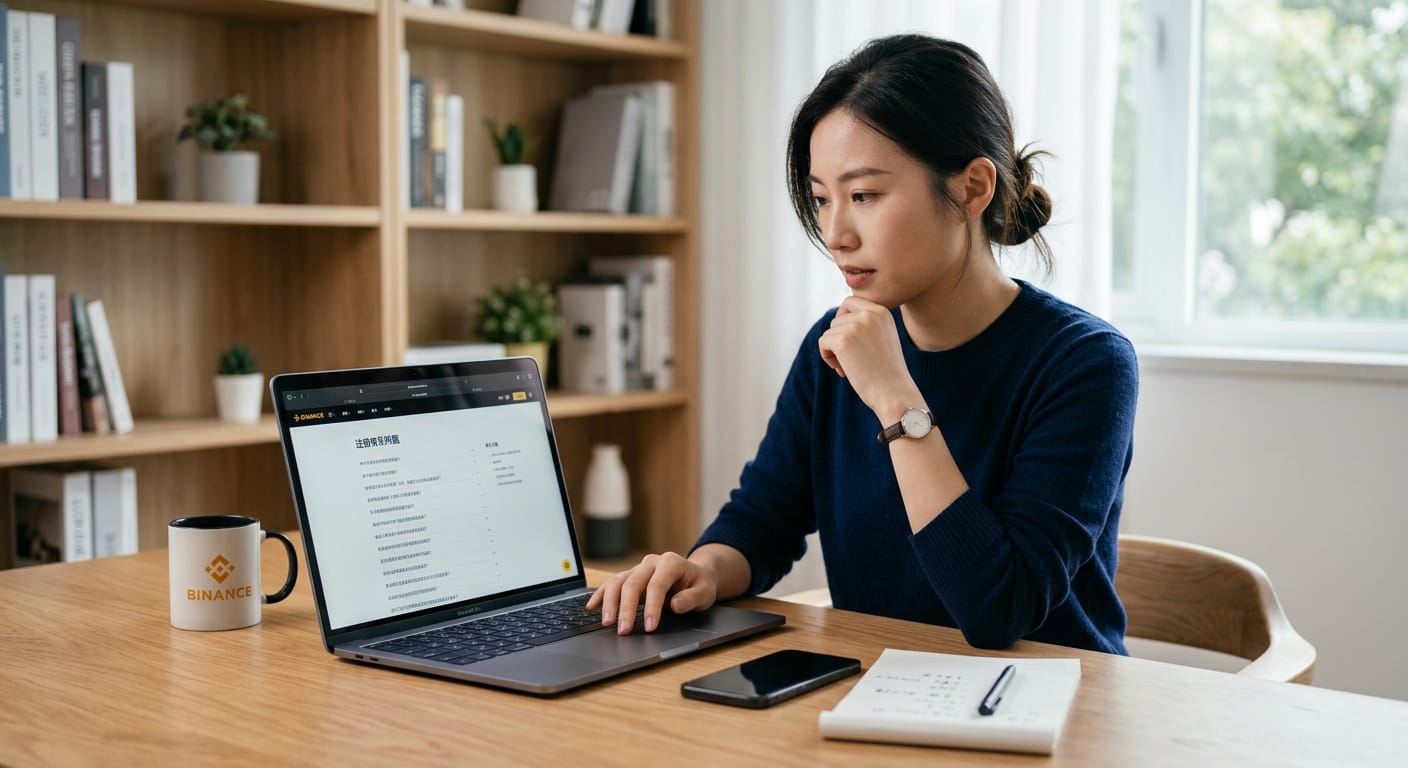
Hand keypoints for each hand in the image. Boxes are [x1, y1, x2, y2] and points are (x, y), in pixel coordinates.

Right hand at [586, 552, 718, 633]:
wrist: (696, 574)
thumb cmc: (700, 584)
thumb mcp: (705, 592)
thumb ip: (692, 598)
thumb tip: (676, 605)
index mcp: (671, 562)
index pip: (657, 585)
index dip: (652, 607)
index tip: (650, 627)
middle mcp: (651, 562)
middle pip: (633, 583)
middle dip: (626, 608)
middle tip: (624, 630)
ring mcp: (638, 568)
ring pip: (618, 582)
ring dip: (610, 603)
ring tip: (607, 623)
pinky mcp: (630, 576)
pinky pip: (611, 583)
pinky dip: (601, 594)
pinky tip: (592, 607)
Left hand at [818, 296, 920, 415]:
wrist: (895, 393)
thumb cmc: (888, 373)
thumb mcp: (882, 339)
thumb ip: (866, 325)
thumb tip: (838, 321)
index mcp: (882, 311)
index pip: (850, 302)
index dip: (843, 320)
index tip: (849, 341)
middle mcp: (869, 313)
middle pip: (837, 319)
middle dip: (839, 339)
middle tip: (850, 359)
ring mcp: (855, 326)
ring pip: (829, 332)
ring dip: (834, 351)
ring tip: (850, 368)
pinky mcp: (843, 340)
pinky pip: (823, 343)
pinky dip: (828, 357)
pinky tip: (843, 371)